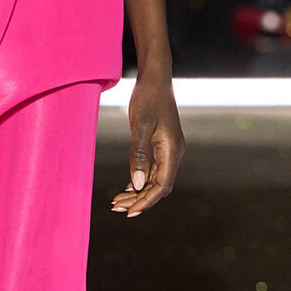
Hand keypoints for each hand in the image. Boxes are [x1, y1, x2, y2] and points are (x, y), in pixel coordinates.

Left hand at [112, 73, 182, 218]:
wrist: (155, 78)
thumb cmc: (147, 99)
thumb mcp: (139, 127)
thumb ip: (139, 156)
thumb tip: (137, 185)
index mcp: (172, 151)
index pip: (161, 186)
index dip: (146, 201)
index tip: (129, 213)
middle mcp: (174, 153)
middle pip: (158, 186)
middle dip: (139, 200)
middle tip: (116, 208)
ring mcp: (170, 149)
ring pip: (155, 179)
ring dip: (138, 191)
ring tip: (117, 201)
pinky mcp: (163, 144)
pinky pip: (154, 169)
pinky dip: (141, 179)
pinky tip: (128, 187)